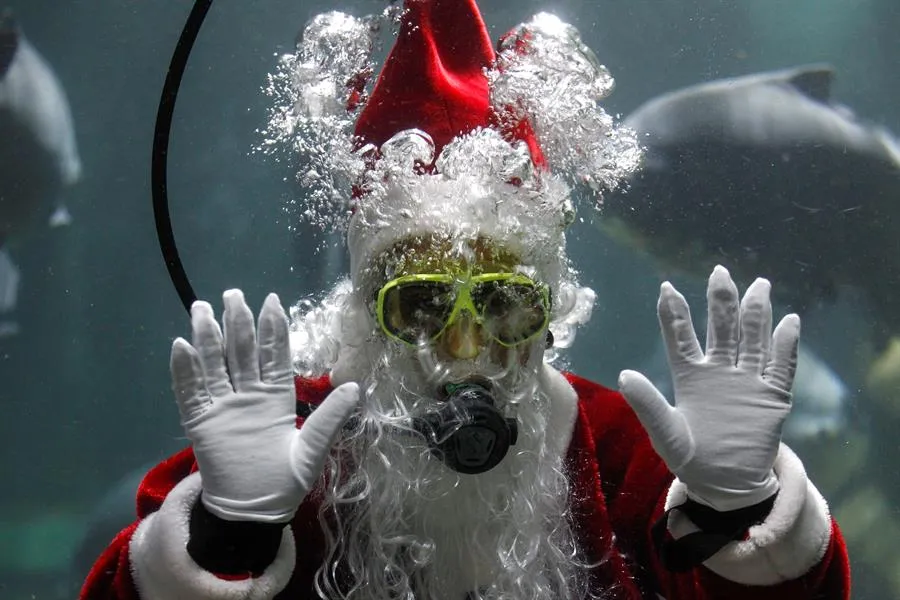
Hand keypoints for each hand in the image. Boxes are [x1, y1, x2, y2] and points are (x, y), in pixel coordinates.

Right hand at [170, 289, 359, 522]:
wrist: (254, 510)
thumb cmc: (286, 481)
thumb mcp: (312, 449)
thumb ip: (330, 418)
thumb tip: (355, 386)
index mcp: (276, 397)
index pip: (274, 356)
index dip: (273, 329)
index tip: (273, 300)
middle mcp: (248, 395)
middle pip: (241, 352)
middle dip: (238, 322)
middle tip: (233, 293)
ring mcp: (223, 407)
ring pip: (214, 364)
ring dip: (208, 337)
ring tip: (201, 308)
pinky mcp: (201, 423)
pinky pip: (190, 393)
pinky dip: (185, 371)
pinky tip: (182, 346)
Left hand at [619, 265, 798, 511]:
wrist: (725, 484)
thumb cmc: (690, 458)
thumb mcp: (665, 433)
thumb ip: (648, 405)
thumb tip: (623, 375)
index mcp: (689, 376)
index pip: (680, 337)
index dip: (674, 314)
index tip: (665, 288)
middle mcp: (718, 371)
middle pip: (721, 329)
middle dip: (720, 301)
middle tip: (719, 272)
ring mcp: (747, 382)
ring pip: (752, 340)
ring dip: (755, 314)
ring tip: (759, 285)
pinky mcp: (772, 398)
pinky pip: (781, 368)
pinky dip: (785, 346)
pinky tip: (789, 322)